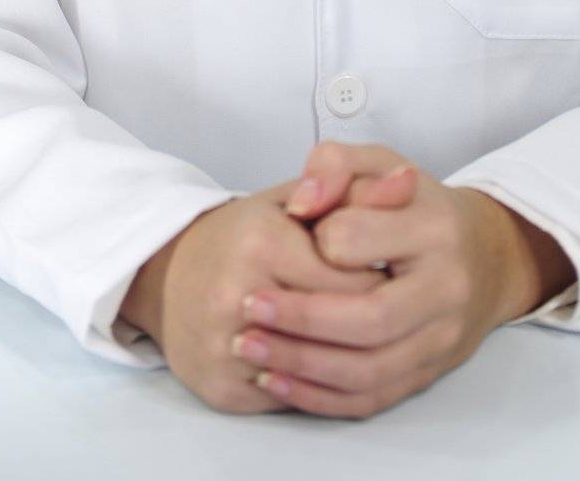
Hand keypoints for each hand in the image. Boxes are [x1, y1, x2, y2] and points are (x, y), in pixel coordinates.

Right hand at [142, 177, 390, 414]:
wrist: (169, 275)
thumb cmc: (242, 233)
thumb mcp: (293, 198)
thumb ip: (353, 188)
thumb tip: (409, 181)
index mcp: (262, 241)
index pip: (352, 274)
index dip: (383, 276)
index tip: (398, 272)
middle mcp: (237, 295)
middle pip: (337, 322)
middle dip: (371, 317)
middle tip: (390, 306)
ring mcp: (225, 347)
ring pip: (315, 368)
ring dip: (345, 355)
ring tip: (361, 335)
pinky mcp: (221, 388)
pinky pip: (288, 398)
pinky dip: (313, 385)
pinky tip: (325, 363)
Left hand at [232, 141, 523, 419]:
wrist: (485, 255)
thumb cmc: (416, 207)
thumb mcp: (380, 164)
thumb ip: (335, 165)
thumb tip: (302, 202)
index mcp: (435, 227)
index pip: (361, 240)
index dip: (320, 238)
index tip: (288, 230)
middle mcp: (448, 288)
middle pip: (370, 319)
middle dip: (300, 318)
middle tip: (247, 307)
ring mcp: (442, 339)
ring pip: (368, 370)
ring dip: (301, 365)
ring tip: (249, 346)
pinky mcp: (429, 374)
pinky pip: (371, 399)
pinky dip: (319, 396)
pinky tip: (277, 380)